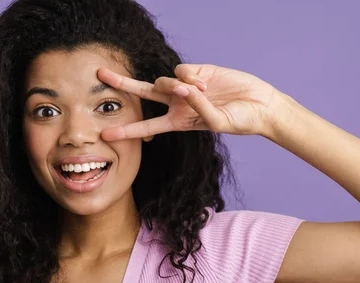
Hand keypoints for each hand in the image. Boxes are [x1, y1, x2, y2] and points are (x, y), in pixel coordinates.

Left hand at [96, 63, 282, 140]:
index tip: (106, 136)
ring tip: (201, 92)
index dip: (127, 130)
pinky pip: (181, 71)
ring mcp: (186, 85)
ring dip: (177, 86)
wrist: (259, 105)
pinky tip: (207, 84)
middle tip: (100, 73)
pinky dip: (192, 78)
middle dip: (122, 83)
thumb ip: (198, 108)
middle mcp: (178, 102)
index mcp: (179, 121)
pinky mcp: (197, 70)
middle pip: (143, 92)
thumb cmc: (240, 121)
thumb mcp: (217, 123)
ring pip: (164, 80)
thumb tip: (184, 87)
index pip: (148, 126)